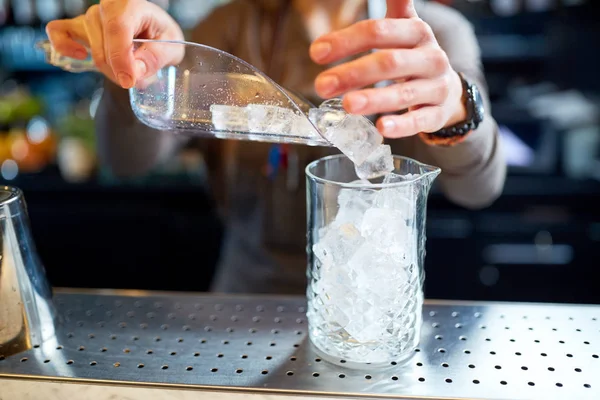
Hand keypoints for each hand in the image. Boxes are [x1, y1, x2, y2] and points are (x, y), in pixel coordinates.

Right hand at [46, 0, 183, 88]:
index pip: (118, 29)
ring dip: (109, 70)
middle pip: (104, 47)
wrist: (153, 33)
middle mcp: (106, 7)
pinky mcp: (78, 26)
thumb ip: (156, 58)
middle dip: (121, 71)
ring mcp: (90, 16)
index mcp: (130, 5)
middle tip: (137, 78)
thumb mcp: (171, 47)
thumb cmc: (161, 36)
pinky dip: (64, 45)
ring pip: (92, 50)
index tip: (129, 80)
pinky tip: (81, 55)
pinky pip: (58, 31)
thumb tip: (134, 71)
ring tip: (126, 70)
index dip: (121, 58)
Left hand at [309, 0, 465, 138]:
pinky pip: (420, 120)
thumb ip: (394, 6)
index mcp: (417, 33)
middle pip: (389, 62)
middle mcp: (430, 58)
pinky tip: (382, 128)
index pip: (379, 31)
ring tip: (347, 105)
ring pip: (404, 93)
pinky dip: (402, 125)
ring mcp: (436, 87)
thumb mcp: (405, 28)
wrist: (448, 90)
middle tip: (322, 85)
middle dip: (354, 73)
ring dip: (374, 99)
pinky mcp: (437, 114)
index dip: (346, 41)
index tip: (316, 53)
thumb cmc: (414, 57)